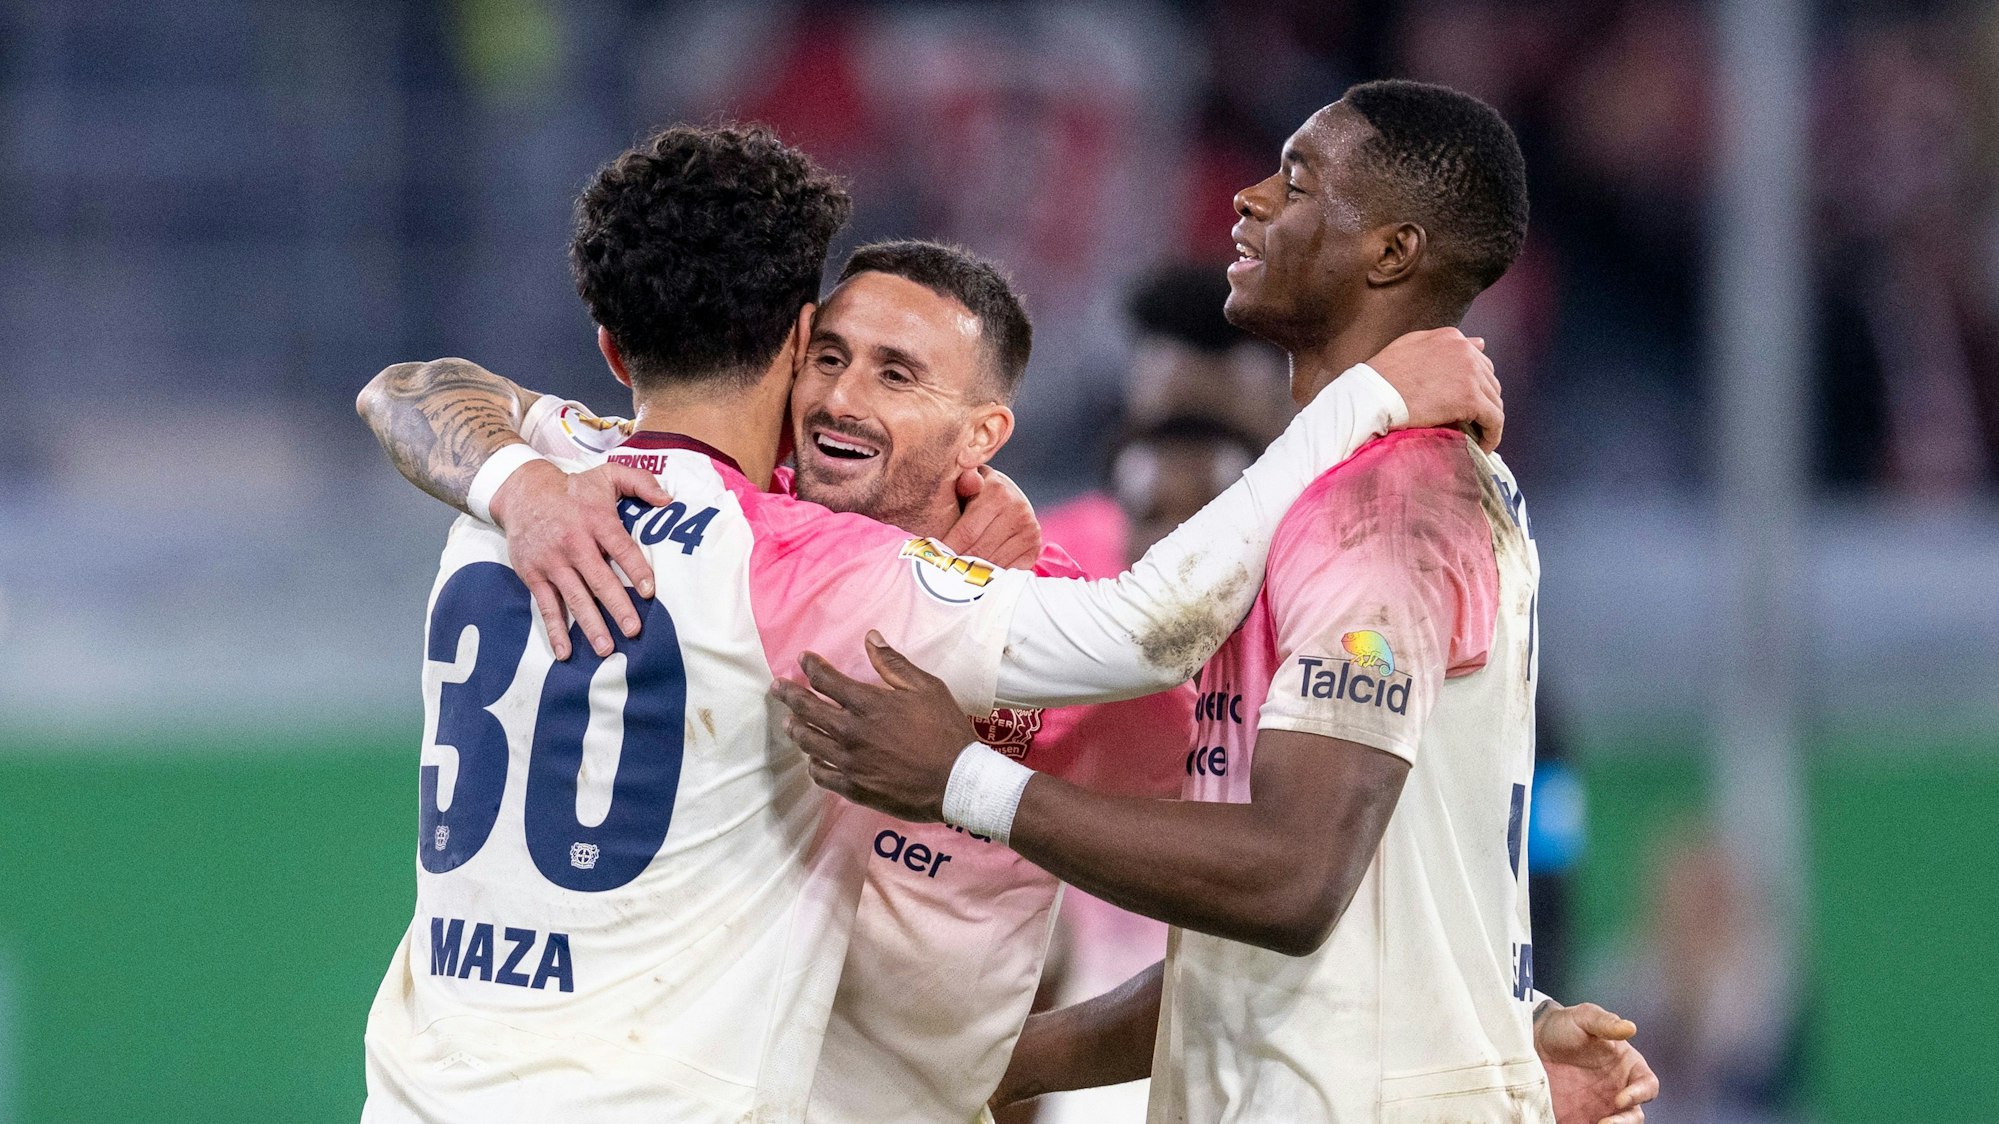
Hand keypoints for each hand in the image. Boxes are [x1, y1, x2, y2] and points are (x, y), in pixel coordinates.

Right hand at [489, 458, 671, 659]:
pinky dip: (555, 630)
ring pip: (575, 597)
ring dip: (590, 625)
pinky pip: (546, 605)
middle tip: (633, 630)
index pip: (621, 548)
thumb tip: (668, 500)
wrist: (522, 492)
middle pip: (599, 579)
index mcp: (596, 521)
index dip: (636, 569)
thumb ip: (641, 483)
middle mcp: (574, 543)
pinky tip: (565, 652)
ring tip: (606, 649)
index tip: (650, 591)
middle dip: (617, 606)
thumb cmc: (574, 489)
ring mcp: (552, 562)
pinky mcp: (533, 575)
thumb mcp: (608, 475)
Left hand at [770, 631, 978, 821]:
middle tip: (776, 688)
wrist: (956, 782)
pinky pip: (820, 774)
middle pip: (807, 709)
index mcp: (867, 704)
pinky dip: (813, 763)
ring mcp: (848, 762)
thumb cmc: (945, 732)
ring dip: (796, 728)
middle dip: (788, 695)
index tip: (802, 660)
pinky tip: (813, 758)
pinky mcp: (853, 788)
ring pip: (808, 742)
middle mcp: (850, 732)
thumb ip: (894, 664)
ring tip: (790, 722)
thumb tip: (871, 638)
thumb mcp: (927, 689)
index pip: (825, 680)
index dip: (810, 666)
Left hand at [943, 465, 1041, 568]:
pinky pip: (1007, 571)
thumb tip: (969, 479)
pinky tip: (977, 576)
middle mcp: (1018, 510)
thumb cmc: (976, 494)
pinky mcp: (1034, 549)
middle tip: (941, 573)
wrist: (1007, 498)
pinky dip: (990, 577)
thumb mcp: (964, 483)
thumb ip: (961, 483)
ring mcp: (1029, 531)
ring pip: (992, 564)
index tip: (933, 560)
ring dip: (972, 573)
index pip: (966, 533)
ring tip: (955, 577)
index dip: (946, 550)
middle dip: (957, 563)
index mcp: (997, 492)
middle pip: (978, 551)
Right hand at [1364, 326, 1503, 450]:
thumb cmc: (1383, 374)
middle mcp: (1466, 351)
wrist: (1374, 394)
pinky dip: (1492, 435)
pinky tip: (1483, 446)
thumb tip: (1479, 343)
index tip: (1467, 405)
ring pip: (1495, 401)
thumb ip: (1444, 342)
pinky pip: (1494, 420)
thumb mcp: (1413, 344)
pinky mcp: (1471, 399)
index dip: (1475, 386)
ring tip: (1476, 436)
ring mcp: (1471, 374)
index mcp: (1453, 338)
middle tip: (1470, 423)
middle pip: (1490, 382)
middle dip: (1483, 402)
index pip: (1479, 363)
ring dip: (1487, 420)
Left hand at [1536, 1000, 1658, 1123]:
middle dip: (1625, 1122)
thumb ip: (1605, 1022)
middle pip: (1634, 1114)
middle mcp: (1618, 1089)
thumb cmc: (1563, 1025)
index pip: (1647, 1085)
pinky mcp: (1579, 1116)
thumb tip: (1629, 1027)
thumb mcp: (1583, 1017)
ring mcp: (1599, 1106)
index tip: (1620, 1099)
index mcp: (1628, 1067)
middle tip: (1605, 1123)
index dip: (1640, 1094)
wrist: (1532, 1039)